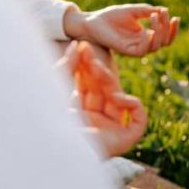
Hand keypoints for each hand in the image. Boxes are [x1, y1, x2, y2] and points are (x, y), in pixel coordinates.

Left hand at [61, 42, 147, 156]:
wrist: (54, 144)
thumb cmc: (49, 117)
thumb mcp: (56, 83)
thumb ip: (67, 63)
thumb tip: (77, 44)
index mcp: (79, 113)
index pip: (89, 86)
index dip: (86, 66)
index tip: (82, 47)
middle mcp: (95, 121)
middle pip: (104, 91)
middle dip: (98, 70)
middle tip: (89, 51)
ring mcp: (110, 129)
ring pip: (120, 100)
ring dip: (111, 82)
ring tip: (97, 69)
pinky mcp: (125, 139)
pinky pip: (138, 119)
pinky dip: (133, 105)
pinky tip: (117, 97)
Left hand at [64, 4, 179, 56]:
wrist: (93, 22)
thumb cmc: (111, 17)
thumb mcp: (132, 10)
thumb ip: (146, 11)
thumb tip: (163, 10)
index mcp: (146, 36)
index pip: (166, 36)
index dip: (172, 28)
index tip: (175, 17)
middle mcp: (144, 44)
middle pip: (165, 42)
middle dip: (168, 28)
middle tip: (164, 13)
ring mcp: (137, 49)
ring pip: (157, 45)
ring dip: (159, 31)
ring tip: (154, 16)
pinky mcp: (130, 52)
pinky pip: (145, 49)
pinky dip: (149, 38)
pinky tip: (148, 25)